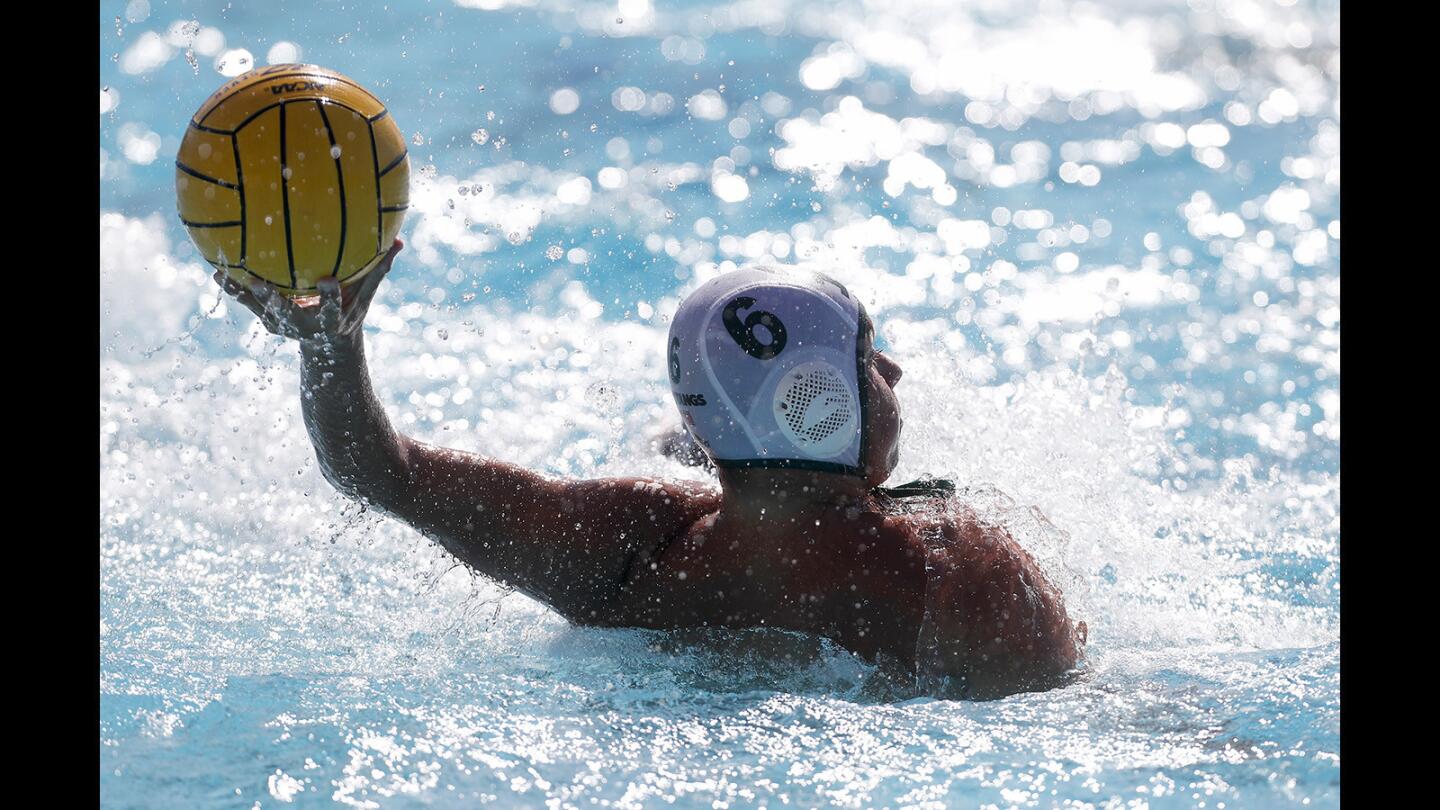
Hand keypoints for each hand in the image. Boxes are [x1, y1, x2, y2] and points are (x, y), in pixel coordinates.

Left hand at [215, 239, 402, 344]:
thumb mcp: (364, 296)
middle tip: (260, 283)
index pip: (333, 307)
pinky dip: (233, 288)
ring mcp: (283, 324)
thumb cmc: (348, 312)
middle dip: (274, 300)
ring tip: (222, 274)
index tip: (329, 279)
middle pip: (288, 313)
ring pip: (260, 309)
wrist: (327, 346)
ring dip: (242, 293)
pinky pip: (249, 303)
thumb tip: (399, 241)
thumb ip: (378, 270)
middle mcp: (304, 325)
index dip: (330, 296)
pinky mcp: (268, 320)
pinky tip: (216, 271)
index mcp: (330, 319)